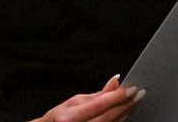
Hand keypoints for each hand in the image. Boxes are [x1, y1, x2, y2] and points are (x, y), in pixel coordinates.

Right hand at [30, 75, 144, 121]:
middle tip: (139, 93)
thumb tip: (116, 81)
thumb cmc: (60, 118)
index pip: (98, 105)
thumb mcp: (73, 103)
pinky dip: (121, 120)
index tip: (131, 88)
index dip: (116, 96)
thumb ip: (97, 95)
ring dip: (126, 112)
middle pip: (108, 117)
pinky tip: (126, 112)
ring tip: (135, 100)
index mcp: (69, 118)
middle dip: (125, 104)